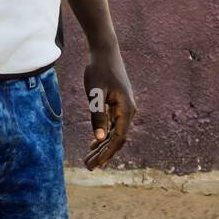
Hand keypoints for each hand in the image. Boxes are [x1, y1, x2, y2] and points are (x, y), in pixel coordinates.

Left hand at [82, 47, 136, 169]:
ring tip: (89, 159)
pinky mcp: (119, 104)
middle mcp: (129, 111)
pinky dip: (104, 135)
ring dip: (103, 146)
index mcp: (126, 109)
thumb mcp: (95, 93)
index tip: (95, 164)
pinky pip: (113, 125)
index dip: (107, 153)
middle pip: (118, 139)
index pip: (118, 138)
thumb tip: (101, 139)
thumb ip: (98, 116)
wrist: (104, 51)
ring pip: (115, 133)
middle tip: (88, 167)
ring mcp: (125, 107)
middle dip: (103, 154)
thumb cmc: (99, 69)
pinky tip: (94, 143)